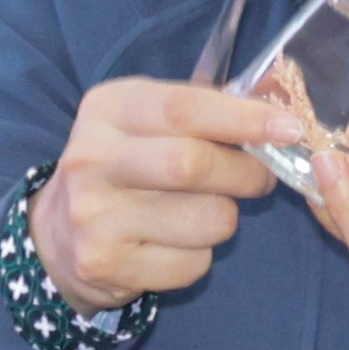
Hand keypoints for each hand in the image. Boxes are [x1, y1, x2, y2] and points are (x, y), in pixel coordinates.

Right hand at [31, 79, 292, 307]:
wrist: (58, 235)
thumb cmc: (129, 166)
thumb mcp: (154, 120)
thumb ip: (216, 103)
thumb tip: (285, 86)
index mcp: (108, 109)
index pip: (184, 108)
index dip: (245, 119)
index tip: (290, 129)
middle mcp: (92, 158)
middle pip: (194, 165)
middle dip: (247, 174)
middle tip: (261, 177)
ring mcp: (93, 215)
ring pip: (207, 219)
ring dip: (225, 218)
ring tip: (202, 211)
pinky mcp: (105, 263)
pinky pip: (193, 263)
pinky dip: (201, 256)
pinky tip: (173, 244)